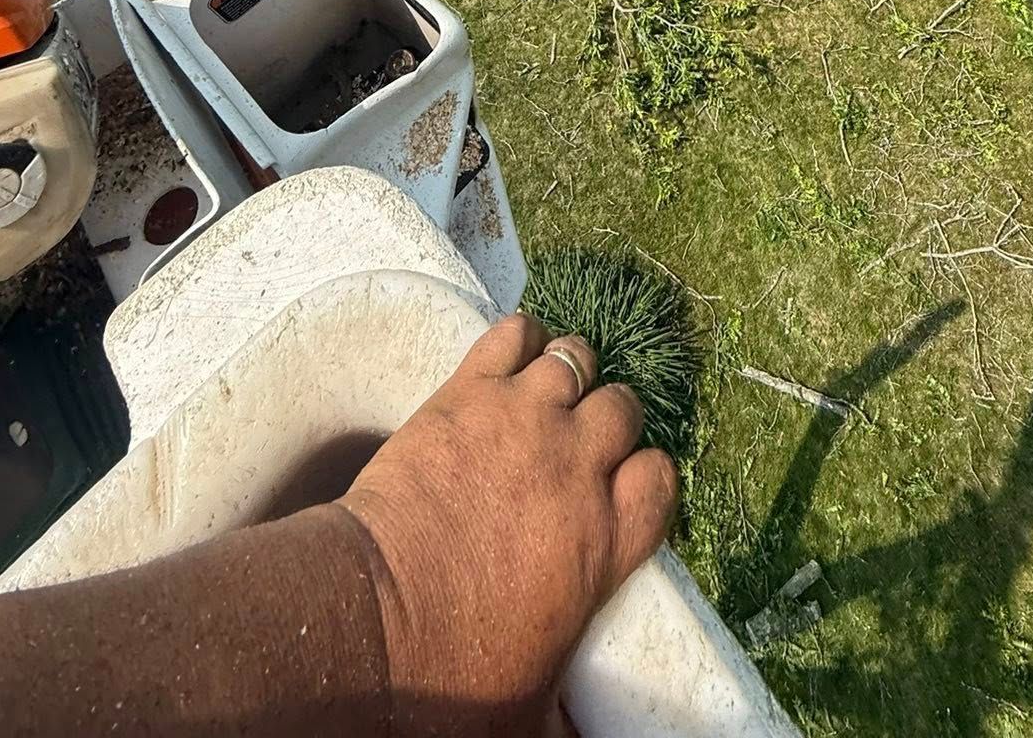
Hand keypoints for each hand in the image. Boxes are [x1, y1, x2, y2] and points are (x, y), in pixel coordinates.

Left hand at [339, 312, 678, 736]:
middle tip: (576, 434)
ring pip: (575, 358)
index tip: (619, 482)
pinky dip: (518, 335)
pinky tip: (508, 354)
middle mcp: (577, 469)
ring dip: (566, 370)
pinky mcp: (468, 393)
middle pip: (623, 406)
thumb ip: (567, 711)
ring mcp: (524, 421)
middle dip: (606, 416)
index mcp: (606, 541)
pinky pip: (513, 332)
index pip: (661, 476)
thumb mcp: (532, 706)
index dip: (642, 474)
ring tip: (544, 388)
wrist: (371, 625)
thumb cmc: (451, 679)